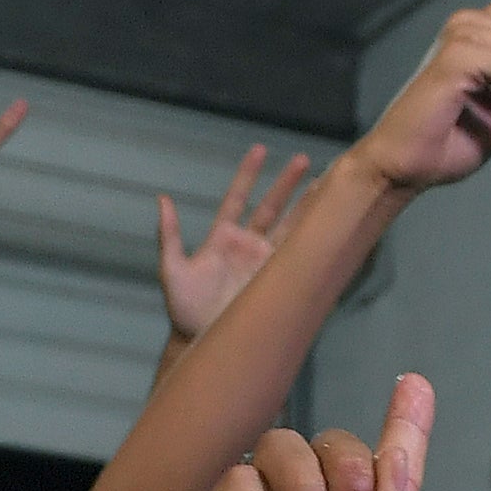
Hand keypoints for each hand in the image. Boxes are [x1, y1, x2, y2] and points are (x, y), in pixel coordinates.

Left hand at [155, 143, 315, 342]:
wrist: (202, 340)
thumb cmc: (184, 307)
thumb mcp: (172, 269)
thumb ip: (169, 235)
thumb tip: (162, 198)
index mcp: (222, 236)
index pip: (238, 198)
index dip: (248, 175)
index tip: (260, 150)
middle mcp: (247, 244)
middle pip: (272, 207)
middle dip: (287, 183)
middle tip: (305, 159)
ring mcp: (265, 262)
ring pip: (290, 227)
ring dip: (307, 206)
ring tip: (327, 185)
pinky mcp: (277, 279)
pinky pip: (298, 255)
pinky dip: (313, 239)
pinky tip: (328, 224)